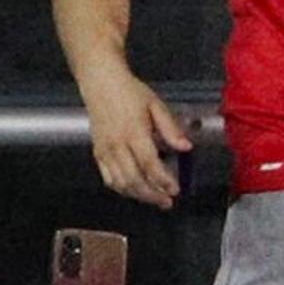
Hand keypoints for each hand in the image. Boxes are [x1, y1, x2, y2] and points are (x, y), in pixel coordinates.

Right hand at [78, 70, 192, 208]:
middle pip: (134, 179)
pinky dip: (121, 189)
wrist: (101, 83)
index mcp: (134, 132)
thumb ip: (171, 128)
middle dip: (152, 195)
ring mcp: (105, 150)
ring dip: (138, 195)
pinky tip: (134, 191)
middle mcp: (117, 144)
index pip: (149, 164)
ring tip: (154, 199)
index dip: (163, 180)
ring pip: (120, 182)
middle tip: (167, 201)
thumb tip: (186, 147)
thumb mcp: (156, 105)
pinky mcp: (97, 152)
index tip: (175, 189)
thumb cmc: (129, 92)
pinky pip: (108, 178)